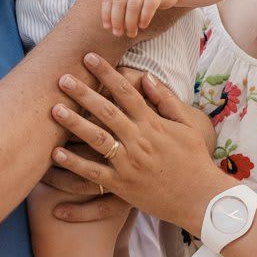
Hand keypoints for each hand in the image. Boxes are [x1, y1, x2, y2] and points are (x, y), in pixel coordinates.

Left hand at [49, 54, 220, 230]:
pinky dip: (74, 163)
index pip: (126, 92)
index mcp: (153, 124)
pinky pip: (94, 174)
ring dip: (74, 122)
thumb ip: (165, 101)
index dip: (106, 73)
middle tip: (62, 78)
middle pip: (106, 111)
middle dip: (83, 92)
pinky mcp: (123, 186)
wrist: (202, 199)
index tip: (89, 57)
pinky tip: (56, 153)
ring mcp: (129, 163)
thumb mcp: (186, 126)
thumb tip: (146, 77)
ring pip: (96, 139)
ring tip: (54, 109)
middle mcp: (139, 140)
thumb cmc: (195, 160)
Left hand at [102, 0, 179, 36]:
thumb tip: (110, 27)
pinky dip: (144, 18)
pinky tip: (142, 26)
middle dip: (117, 20)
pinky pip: (149, 5)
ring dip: (130, 23)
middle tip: (118, 34)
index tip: (108, 27)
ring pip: (133, 6)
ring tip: (132, 33)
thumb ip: (119, 3)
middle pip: (119, 2)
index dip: (106, 13)